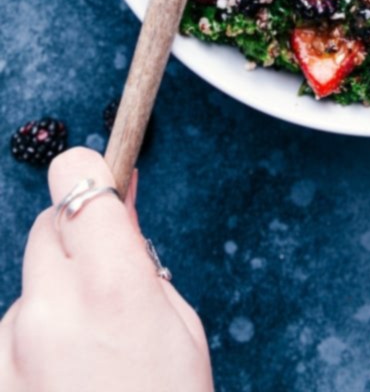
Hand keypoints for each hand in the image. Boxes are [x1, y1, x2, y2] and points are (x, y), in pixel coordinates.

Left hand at [0, 147, 213, 391]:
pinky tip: (60, 381)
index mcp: (112, 286)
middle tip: (104, 278)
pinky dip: (31, 344)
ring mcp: (11, 346)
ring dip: (52, 299)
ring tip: (87, 355)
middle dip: (74, 238)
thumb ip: (137, 259)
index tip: (101, 181)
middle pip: (49, 227)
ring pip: (29, 284)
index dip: (89, 172)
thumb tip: (115, 203)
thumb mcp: (179, 327)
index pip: (77, 178)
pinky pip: (10, 332)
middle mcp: (50, 309)